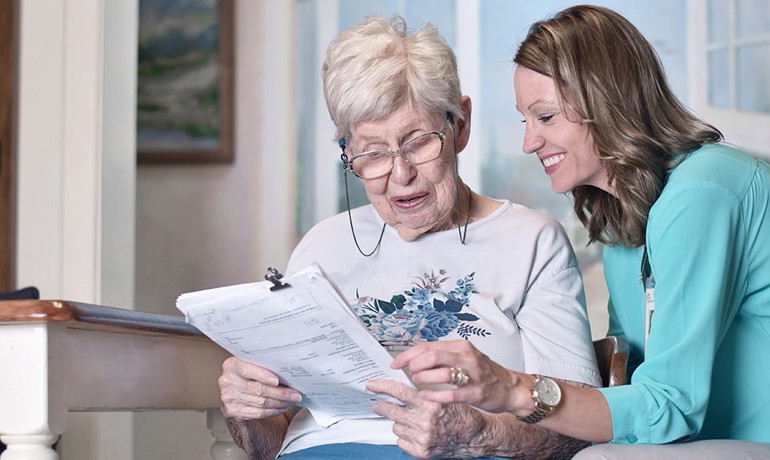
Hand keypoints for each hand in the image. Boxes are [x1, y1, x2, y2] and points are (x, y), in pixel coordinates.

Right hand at [219, 357, 301, 419]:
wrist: (238, 392)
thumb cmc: (250, 375)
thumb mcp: (253, 365)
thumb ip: (264, 365)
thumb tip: (288, 369)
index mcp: (232, 366)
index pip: (247, 370)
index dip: (263, 376)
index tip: (277, 381)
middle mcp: (227, 381)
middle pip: (258, 389)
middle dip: (280, 393)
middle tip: (295, 394)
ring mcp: (228, 398)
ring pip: (260, 403)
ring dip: (279, 403)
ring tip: (291, 401)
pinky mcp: (232, 411)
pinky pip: (258, 413)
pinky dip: (273, 411)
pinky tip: (282, 407)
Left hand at [366, 378, 485, 458]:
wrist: (475, 436)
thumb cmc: (461, 415)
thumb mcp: (442, 396)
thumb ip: (421, 393)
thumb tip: (398, 388)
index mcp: (430, 404)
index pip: (399, 392)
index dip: (382, 387)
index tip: (371, 385)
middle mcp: (425, 421)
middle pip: (391, 410)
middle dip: (382, 406)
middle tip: (378, 403)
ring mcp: (422, 438)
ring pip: (396, 426)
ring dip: (400, 422)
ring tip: (412, 420)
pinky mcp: (421, 452)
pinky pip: (401, 441)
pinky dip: (405, 436)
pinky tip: (416, 433)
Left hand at [390, 340, 531, 414]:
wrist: (510, 387)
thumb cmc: (484, 373)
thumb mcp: (463, 357)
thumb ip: (441, 356)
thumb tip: (414, 359)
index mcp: (460, 346)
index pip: (427, 346)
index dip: (408, 355)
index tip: (395, 363)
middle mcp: (466, 356)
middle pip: (431, 355)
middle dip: (414, 366)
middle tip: (410, 374)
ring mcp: (472, 374)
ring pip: (441, 372)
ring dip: (424, 379)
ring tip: (419, 384)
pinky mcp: (476, 392)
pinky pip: (450, 394)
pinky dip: (434, 396)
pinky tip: (426, 397)